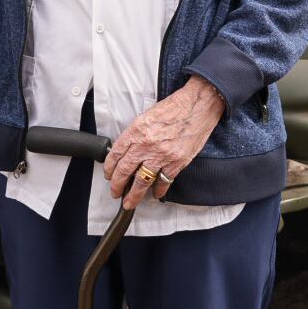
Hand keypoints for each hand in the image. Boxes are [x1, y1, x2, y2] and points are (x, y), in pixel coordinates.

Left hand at [104, 76, 225, 209]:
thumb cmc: (175, 108)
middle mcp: (146, 145)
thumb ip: (136, 134)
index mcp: (137, 131)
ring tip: (129, 202)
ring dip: (134, 195)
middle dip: (117, 185)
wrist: (198, 106)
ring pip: (142, 182)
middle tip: (115, 192)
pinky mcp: (177, 162)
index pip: (115, 154)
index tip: (109, 175)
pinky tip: (155, 194)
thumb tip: (127, 151)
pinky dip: (159, 190)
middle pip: (125, 170)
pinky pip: (163, 181)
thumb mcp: (147, 116)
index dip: (109, 168)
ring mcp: (162, 155)